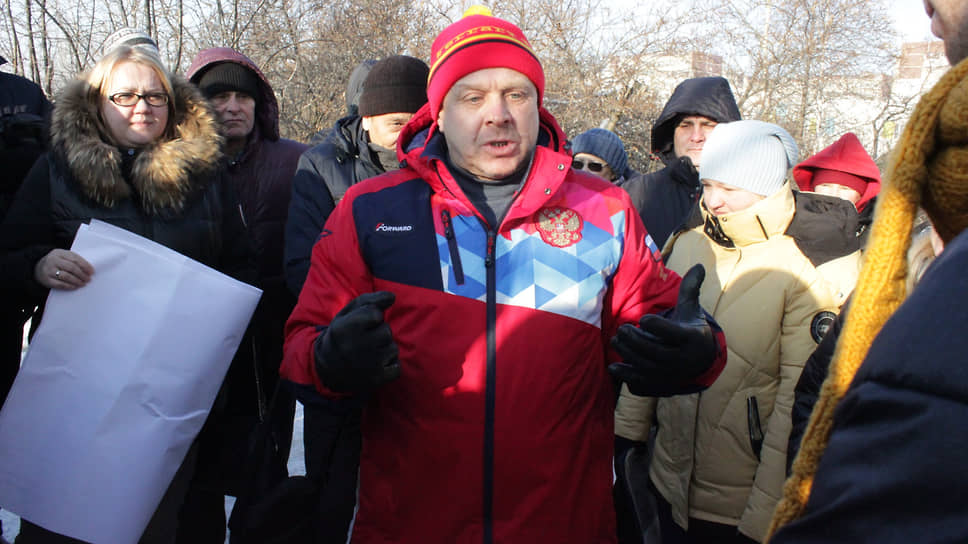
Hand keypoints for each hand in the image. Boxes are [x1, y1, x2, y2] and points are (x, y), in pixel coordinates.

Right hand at [34, 249, 93, 289]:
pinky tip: (75, 286)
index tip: (92, 272)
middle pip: (71, 267)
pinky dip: (69, 286)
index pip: (75, 259)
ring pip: (66, 276)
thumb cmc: (56, 262)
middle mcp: (53, 260)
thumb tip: (89, 269)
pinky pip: (60, 284)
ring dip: (77, 281)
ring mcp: (48, 270)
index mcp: (59, 252)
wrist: (38, 267)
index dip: (85, 266)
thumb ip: (73, 260)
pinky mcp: (46, 280)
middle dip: (82, 274)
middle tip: (88, 279)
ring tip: (83, 283)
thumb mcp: (63, 256)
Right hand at [313, 291, 400, 392]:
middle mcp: (355, 347)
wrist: (327, 369)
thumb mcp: (348, 313)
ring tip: (369, 353)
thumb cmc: (342, 335)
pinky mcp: (376, 380)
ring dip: (384, 350)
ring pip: (393, 348)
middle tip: (364, 341)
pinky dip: (389, 366)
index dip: (371, 318)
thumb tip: (393, 297)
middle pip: (386, 331)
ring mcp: (367, 365)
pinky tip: (375, 366)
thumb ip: (370, 301)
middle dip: (379, 334)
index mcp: (344, 328)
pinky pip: (396, 367)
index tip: (360, 325)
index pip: (376, 313)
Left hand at [608, 264, 715, 396]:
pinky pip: (642, 383)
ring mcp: (671, 375)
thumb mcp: (692, 309)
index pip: (672, 333)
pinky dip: (627, 375)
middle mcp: (682, 360)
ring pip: (645, 366)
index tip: (642, 319)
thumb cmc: (690, 329)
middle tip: (622, 328)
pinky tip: (614, 366)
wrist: (701, 361)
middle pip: (654, 351)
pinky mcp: (662, 386)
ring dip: (627, 353)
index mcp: (691, 339)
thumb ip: (690, 289)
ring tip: (616, 340)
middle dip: (634, 339)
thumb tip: (698, 265)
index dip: (656, 326)